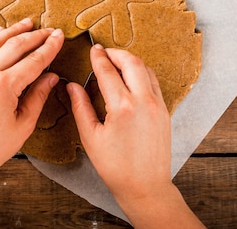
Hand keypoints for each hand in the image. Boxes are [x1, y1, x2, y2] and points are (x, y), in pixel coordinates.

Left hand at [0, 18, 63, 191]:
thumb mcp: (24, 124)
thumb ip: (38, 95)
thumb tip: (51, 76)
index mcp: (3, 87)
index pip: (33, 60)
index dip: (49, 47)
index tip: (59, 37)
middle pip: (15, 46)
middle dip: (35, 36)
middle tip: (50, 30)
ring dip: (14, 31)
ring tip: (28, 23)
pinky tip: (1, 34)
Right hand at [66, 45, 203, 227]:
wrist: (145, 186)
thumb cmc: (115, 167)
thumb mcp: (90, 137)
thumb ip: (81, 106)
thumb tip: (72, 86)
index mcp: (122, 106)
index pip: (108, 71)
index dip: (98, 58)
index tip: (93, 50)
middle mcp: (143, 101)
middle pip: (132, 62)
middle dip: (116, 53)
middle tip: (104, 52)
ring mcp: (157, 105)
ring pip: (146, 69)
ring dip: (131, 61)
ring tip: (116, 63)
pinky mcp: (164, 111)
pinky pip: (154, 83)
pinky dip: (142, 74)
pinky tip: (131, 79)